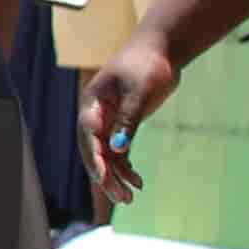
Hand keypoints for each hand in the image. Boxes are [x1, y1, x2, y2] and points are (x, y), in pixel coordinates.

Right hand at [86, 36, 179, 207]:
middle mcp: (96, 115)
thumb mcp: (140, 92)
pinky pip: (119, 151)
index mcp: (93, 103)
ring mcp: (108, 121)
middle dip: (105, 175)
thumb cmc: (148, 65)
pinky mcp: (122, 124)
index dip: (94, 158)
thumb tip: (118, 149)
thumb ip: (128, 120)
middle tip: (121, 198)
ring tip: (130, 198)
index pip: (88, 136)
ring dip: (116, 176)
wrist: (160, 50)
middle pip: (93, 150)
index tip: (104, 178)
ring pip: (106, 154)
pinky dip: (126, 166)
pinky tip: (138, 182)